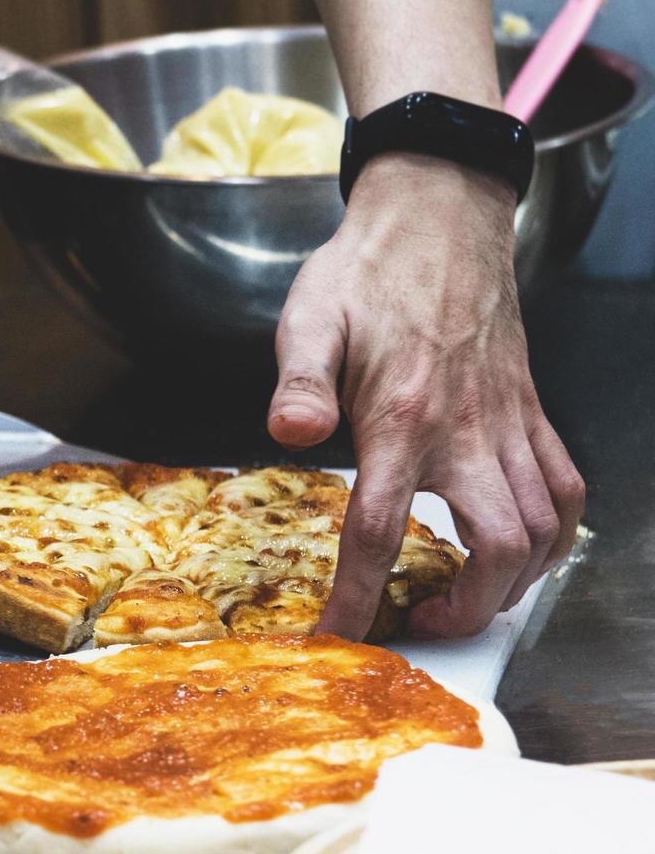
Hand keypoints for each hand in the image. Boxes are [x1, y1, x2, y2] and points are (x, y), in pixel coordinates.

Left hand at [267, 153, 583, 638]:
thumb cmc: (367, 271)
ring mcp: (509, 423)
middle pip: (493, 550)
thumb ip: (298, 381)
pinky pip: (565, 489)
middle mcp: (467, 430)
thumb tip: (289, 435)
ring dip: (511, 583)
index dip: (359, 594)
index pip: (378, 529)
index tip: (343, 634)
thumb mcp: (311, 317)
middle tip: (419, 618)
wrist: (440, 219)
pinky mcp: (532, 412)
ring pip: (542, 530)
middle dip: (464, 609)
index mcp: (401, 416)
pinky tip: (518, 548)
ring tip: (466, 597)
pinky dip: (552, 535)